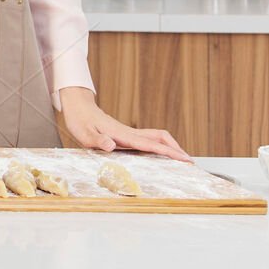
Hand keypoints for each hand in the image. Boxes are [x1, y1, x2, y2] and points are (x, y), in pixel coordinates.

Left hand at [59, 87, 188, 160]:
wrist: (78, 107)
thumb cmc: (80, 120)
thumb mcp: (84, 133)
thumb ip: (98, 139)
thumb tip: (111, 145)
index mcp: (123, 134)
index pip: (152, 144)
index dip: (170, 152)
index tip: (186, 159)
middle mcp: (130, 133)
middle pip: (161, 137)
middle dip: (176, 149)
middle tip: (189, 161)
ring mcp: (129, 133)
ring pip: (156, 138)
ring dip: (170, 147)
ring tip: (180, 159)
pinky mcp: (126, 134)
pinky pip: (148, 140)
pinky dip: (159, 147)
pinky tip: (159, 155)